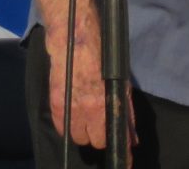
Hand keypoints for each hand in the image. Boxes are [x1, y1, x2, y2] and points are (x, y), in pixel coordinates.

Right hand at [44, 29, 130, 163]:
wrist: (73, 32)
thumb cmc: (101, 52)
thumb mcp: (121, 80)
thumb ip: (126, 111)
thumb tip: (133, 137)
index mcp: (107, 101)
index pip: (114, 138)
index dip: (121, 152)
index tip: (124, 161)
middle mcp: (88, 106)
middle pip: (95, 141)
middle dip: (99, 136)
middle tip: (99, 123)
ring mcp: (70, 104)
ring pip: (78, 137)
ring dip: (82, 131)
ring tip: (84, 117)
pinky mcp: (55, 100)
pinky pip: (61, 127)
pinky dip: (67, 125)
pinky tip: (72, 114)